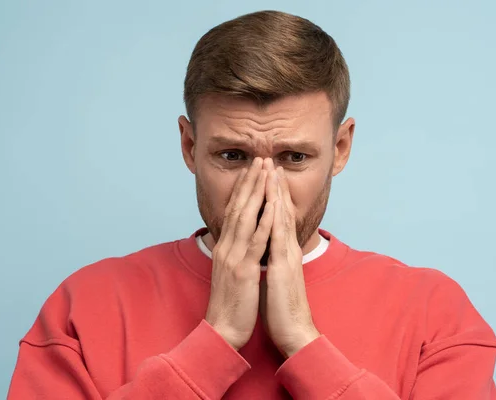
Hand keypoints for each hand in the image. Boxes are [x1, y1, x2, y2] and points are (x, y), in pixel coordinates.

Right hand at [205, 157, 274, 350]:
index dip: (244, 188)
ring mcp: (234, 257)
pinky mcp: (244, 270)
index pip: (234, 210)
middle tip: (260, 158)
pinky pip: (256, 241)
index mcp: (225, 247)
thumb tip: (241, 239)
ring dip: (257, 192)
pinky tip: (272, 204)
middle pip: (239, 207)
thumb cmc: (231, 304)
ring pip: (246, 217)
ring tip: (265, 170)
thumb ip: (235, 253)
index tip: (253, 169)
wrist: (222, 331)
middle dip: (250, 181)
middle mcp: (227, 247)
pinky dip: (264, 221)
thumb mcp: (231, 272)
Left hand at [260, 160, 320, 357]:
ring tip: (272, 171)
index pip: (278, 219)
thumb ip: (273, 261)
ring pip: (282, 219)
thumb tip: (265, 251)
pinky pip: (279, 239)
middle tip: (270, 162)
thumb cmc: (282, 308)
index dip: (273, 196)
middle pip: (282, 212)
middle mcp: (287, 251)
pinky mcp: (283, 268)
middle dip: (275, 186)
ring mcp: (287, 257)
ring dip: (277, 194)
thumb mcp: (275, 278)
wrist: (295, 333)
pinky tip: (274, 202)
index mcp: (283, 253)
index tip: (267, 177)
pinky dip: (276, 219)